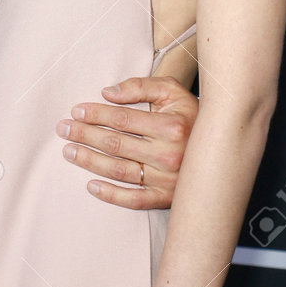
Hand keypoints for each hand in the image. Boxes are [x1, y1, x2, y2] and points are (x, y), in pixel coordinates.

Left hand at [56, 75, 197, 208]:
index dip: (95, 114)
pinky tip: (90, 185)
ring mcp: (168, 179)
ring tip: (69, 151)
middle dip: (85, 135)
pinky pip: (134, 200)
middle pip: (116, 144)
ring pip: (120, 171)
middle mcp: (170, 154)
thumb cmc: (192, 115)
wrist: (222, 147)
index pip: (122, 120)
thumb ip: (141, 86)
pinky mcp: (167, 198)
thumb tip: (108, 92)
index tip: (76, 111)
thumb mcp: (173, 91)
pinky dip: (111, 195)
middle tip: (63, 129)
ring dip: (90, 161)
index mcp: (172, 126)